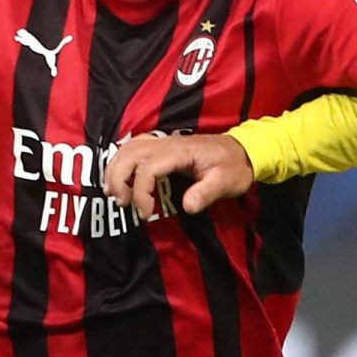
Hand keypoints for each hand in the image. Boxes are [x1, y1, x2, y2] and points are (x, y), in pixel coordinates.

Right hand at [102, 130, 254, 219]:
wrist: (242, 151)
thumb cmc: (234, 167)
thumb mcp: (226, 182)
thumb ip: (206, 193)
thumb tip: (187, 206)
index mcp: (180, 151)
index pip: (148, 168)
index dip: (141, 192)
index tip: (146, 214)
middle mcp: (167, 143)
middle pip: (130, 154)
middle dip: (119, 179)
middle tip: (122, 204)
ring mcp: (163, 142)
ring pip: (127, 149)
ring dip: (115, 170)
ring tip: (114, 194)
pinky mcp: (162, 146)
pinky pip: (133, 147)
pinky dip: (121, 161)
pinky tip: (119, 177)